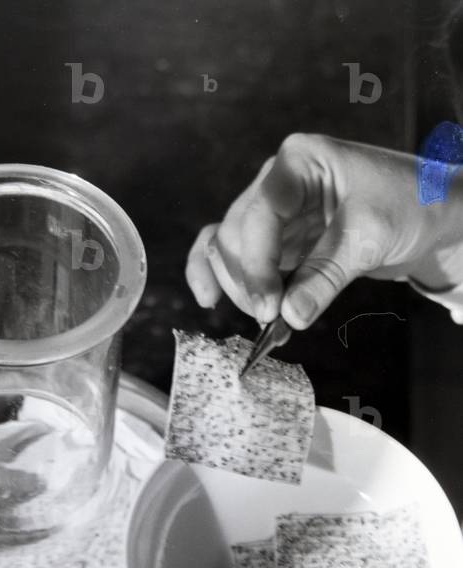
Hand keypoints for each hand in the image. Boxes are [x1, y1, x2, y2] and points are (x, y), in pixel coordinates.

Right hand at [186, 133, 462, 327]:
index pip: (259, 213)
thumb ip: (326, 277)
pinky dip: (230, 281)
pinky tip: (218, 303)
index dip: (256, 264)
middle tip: (269, 319)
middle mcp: (277, 183)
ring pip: (230, 250)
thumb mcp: (370, 239)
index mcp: (298, 163)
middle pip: (235, 232)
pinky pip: (242, 260)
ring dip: (238, 287)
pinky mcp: (280, 241)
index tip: (268, 307)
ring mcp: (276, 213)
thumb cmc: (411, 204)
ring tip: (266, 321)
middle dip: (245, 279)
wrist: (433, 213)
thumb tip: (288, 316)